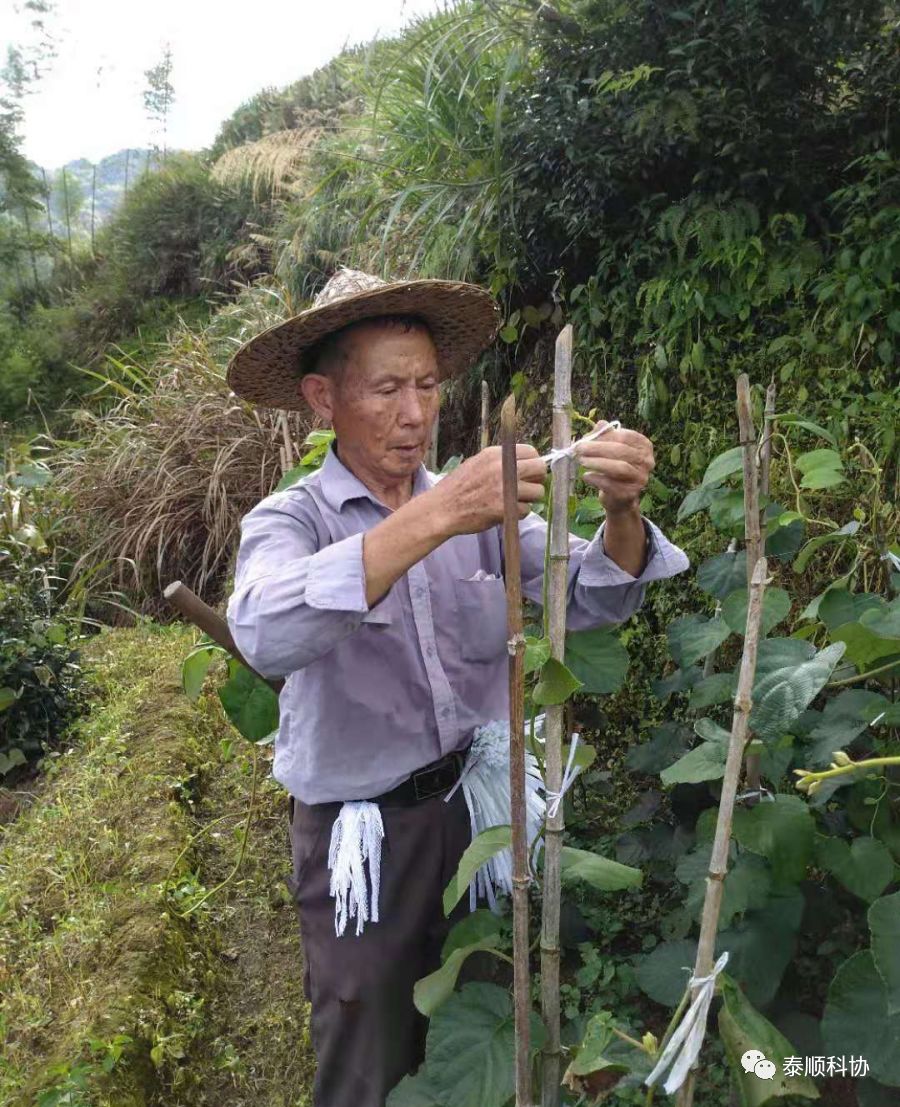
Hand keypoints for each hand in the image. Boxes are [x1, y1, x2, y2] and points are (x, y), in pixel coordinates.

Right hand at [430, 444, 546, 534]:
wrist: (442, 508)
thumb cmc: (458, 488)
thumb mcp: (477, 464)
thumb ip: (500, 462)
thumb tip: (525, 464)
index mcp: (495, 455)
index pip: (531, 452)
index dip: (534, 463)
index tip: (530, 473)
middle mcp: (502, 468)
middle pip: (540, 469)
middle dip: (537, 480)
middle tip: (528, 488)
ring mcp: (504, 488)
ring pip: (537, 492)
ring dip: (528, 499)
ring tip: (513, 502)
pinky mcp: (504, 508)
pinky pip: (526, 510)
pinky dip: (518, 514)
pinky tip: (504, 512)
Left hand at [575, 419, 653, 513]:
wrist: (619, 497)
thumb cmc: (614, 468)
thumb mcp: (610, 449)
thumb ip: (606, 436)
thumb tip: (600, 424)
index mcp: (644, 446)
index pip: (626, 436)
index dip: (605, 436)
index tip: (586, 437)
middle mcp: (647, 462)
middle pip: (622, 451)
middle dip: (597, 448)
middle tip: (579, 448)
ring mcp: (640, 479)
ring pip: (619, 467)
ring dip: (597, 462)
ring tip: (581, 460)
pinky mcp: (630, 494)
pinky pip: (612, 485)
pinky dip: (596, 479)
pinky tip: (586, 476)